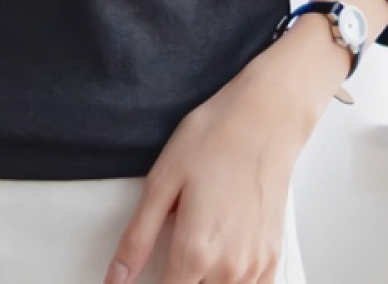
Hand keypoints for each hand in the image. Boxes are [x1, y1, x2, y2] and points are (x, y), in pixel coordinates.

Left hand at [103, 60, 316, 283]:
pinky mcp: (272, 257)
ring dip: (202, 281)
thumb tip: (116, 278)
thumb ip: (138, 238)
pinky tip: (217, 262)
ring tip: (191, 246)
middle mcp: (229, 269)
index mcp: (195, 252)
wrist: (264, 119)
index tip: (136, 279)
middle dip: (174, 279)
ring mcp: (255, 266)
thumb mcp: (161, 181)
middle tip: (170, 244)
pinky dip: (230, 283)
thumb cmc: (212, 140)